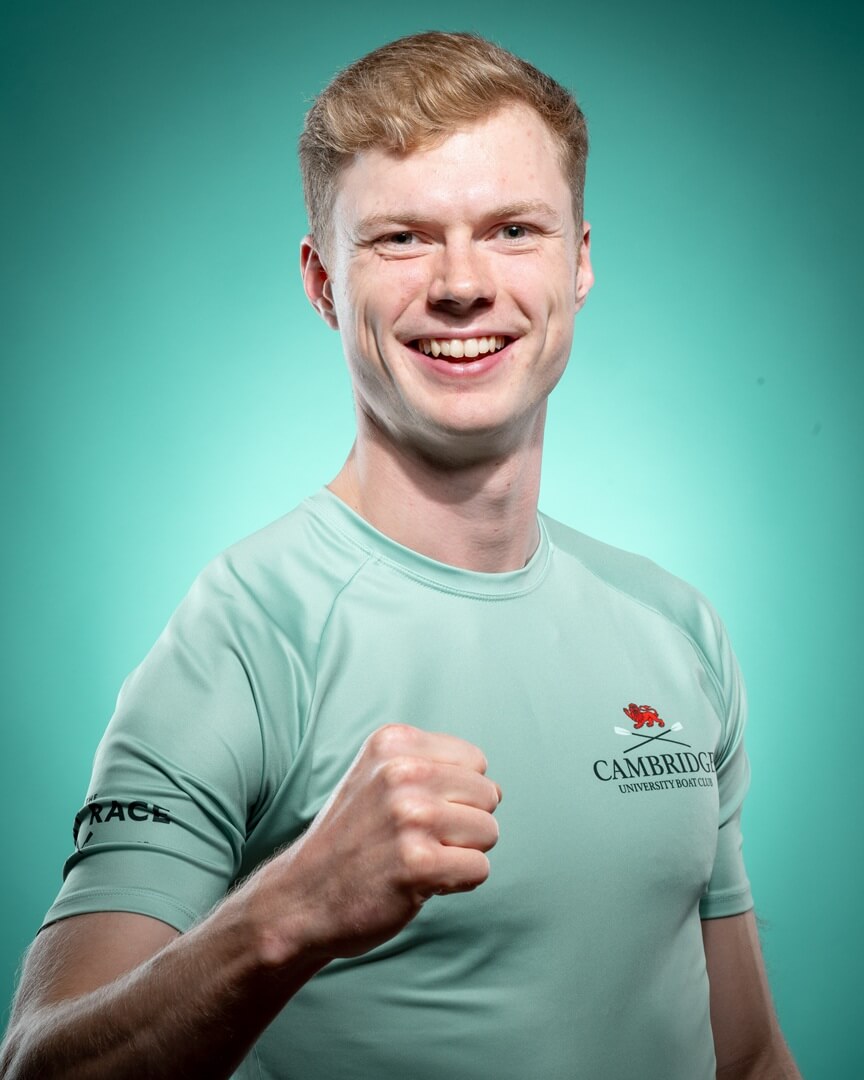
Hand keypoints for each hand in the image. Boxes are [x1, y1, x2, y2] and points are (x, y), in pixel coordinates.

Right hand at [250, 723, 500, 963]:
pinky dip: (458, 883)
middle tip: (416, 840)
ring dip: (461, 854)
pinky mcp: (418, 863)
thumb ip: (432, 766)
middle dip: (463, 824)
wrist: (301, 897)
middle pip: (487, 795)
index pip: (475, 762)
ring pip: (489, 832)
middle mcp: (401, 771)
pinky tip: (419, 883)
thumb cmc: (353, 839)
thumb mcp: (378, 776)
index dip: (456, 794)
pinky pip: (479, 869)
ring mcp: (409, 816)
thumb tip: (496, 790)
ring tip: (416, 859)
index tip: (414, 811)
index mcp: (393, 743)